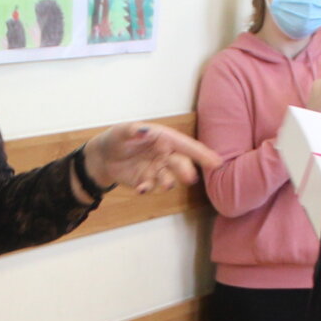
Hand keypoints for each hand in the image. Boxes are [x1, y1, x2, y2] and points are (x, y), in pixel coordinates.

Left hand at [80, 124, 223, 197]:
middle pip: (180, 163)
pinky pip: (151, 186)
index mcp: (164, 138)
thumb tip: (144, 130)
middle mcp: (165, 154)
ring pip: (169, 177)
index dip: (202, 153)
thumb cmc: (117, 138)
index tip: (217, 162)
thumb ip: (132, 130)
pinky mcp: (147, 181)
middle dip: (186, 170)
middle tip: (190, 178)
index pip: (186, 145)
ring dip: (169, 182)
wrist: (104, 157)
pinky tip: (141, 189)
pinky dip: (147, 189)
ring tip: (166, 186)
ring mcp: (157, 169)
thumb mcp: (121, 130)